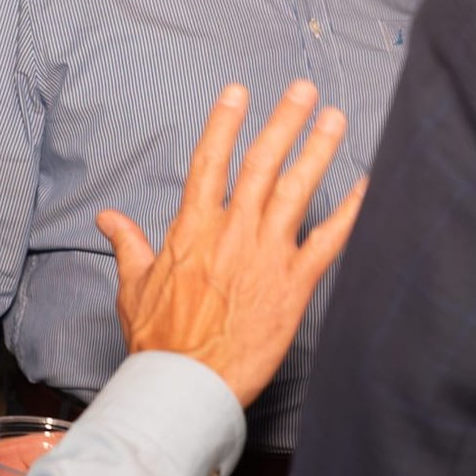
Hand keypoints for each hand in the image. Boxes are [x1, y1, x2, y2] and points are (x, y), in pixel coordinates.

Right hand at [96, 80, 364, 407]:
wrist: (185, 385)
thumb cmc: (159, 341)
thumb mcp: (134, 286)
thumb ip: (128, 244)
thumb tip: (108, 218)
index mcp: (193, 228)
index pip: (210, 162)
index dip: (224, 123)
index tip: (239, 91)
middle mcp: (232, 232)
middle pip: (261, 164)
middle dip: (284, 122)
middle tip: (304, 90)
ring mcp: (266, 255)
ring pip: (296, 191)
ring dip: (318, 151)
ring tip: (336, 119)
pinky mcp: (294, 284)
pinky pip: (328, 240)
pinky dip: (350, 212)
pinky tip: (367, 186)